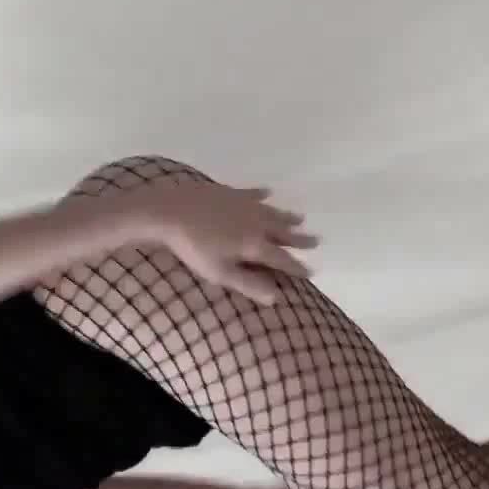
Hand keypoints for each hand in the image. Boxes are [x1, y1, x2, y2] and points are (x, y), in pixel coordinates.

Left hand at [137, 179, 319, 304]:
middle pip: (283, 232)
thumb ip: (249, 284)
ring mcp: (244, 204)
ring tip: (300, 218)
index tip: (311, 273)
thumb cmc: (194, 247)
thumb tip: (276, 297)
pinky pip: (251, 193)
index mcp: (255, 244)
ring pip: (272, 211)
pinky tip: (267, 192)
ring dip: (286, 216)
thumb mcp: (220, 273)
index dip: (297, 267)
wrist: (171, 210)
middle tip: (316, 241)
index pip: (282, 258)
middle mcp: (256, 222)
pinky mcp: (229, 191)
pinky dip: (261, 194)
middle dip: (299, 239)